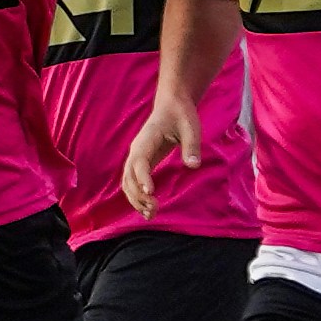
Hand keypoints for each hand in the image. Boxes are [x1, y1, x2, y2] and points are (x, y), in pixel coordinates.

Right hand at [122, 97, 204, 219]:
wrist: (172, 105)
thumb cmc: (181, 114)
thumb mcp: (191, 126)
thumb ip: (192, 145)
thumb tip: (193, 165)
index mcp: (146, 140)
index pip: (139, 162)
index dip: (143, 178)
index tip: (151, 193)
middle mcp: (136, 151)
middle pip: (128, 177)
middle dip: (138, 195)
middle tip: (155, 209)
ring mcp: (136, 158)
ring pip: (127, 183)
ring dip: (135, 200)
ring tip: (151, 215)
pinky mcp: (141, 164)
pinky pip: (133, 183)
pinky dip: (137, 198)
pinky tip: (148, 210)